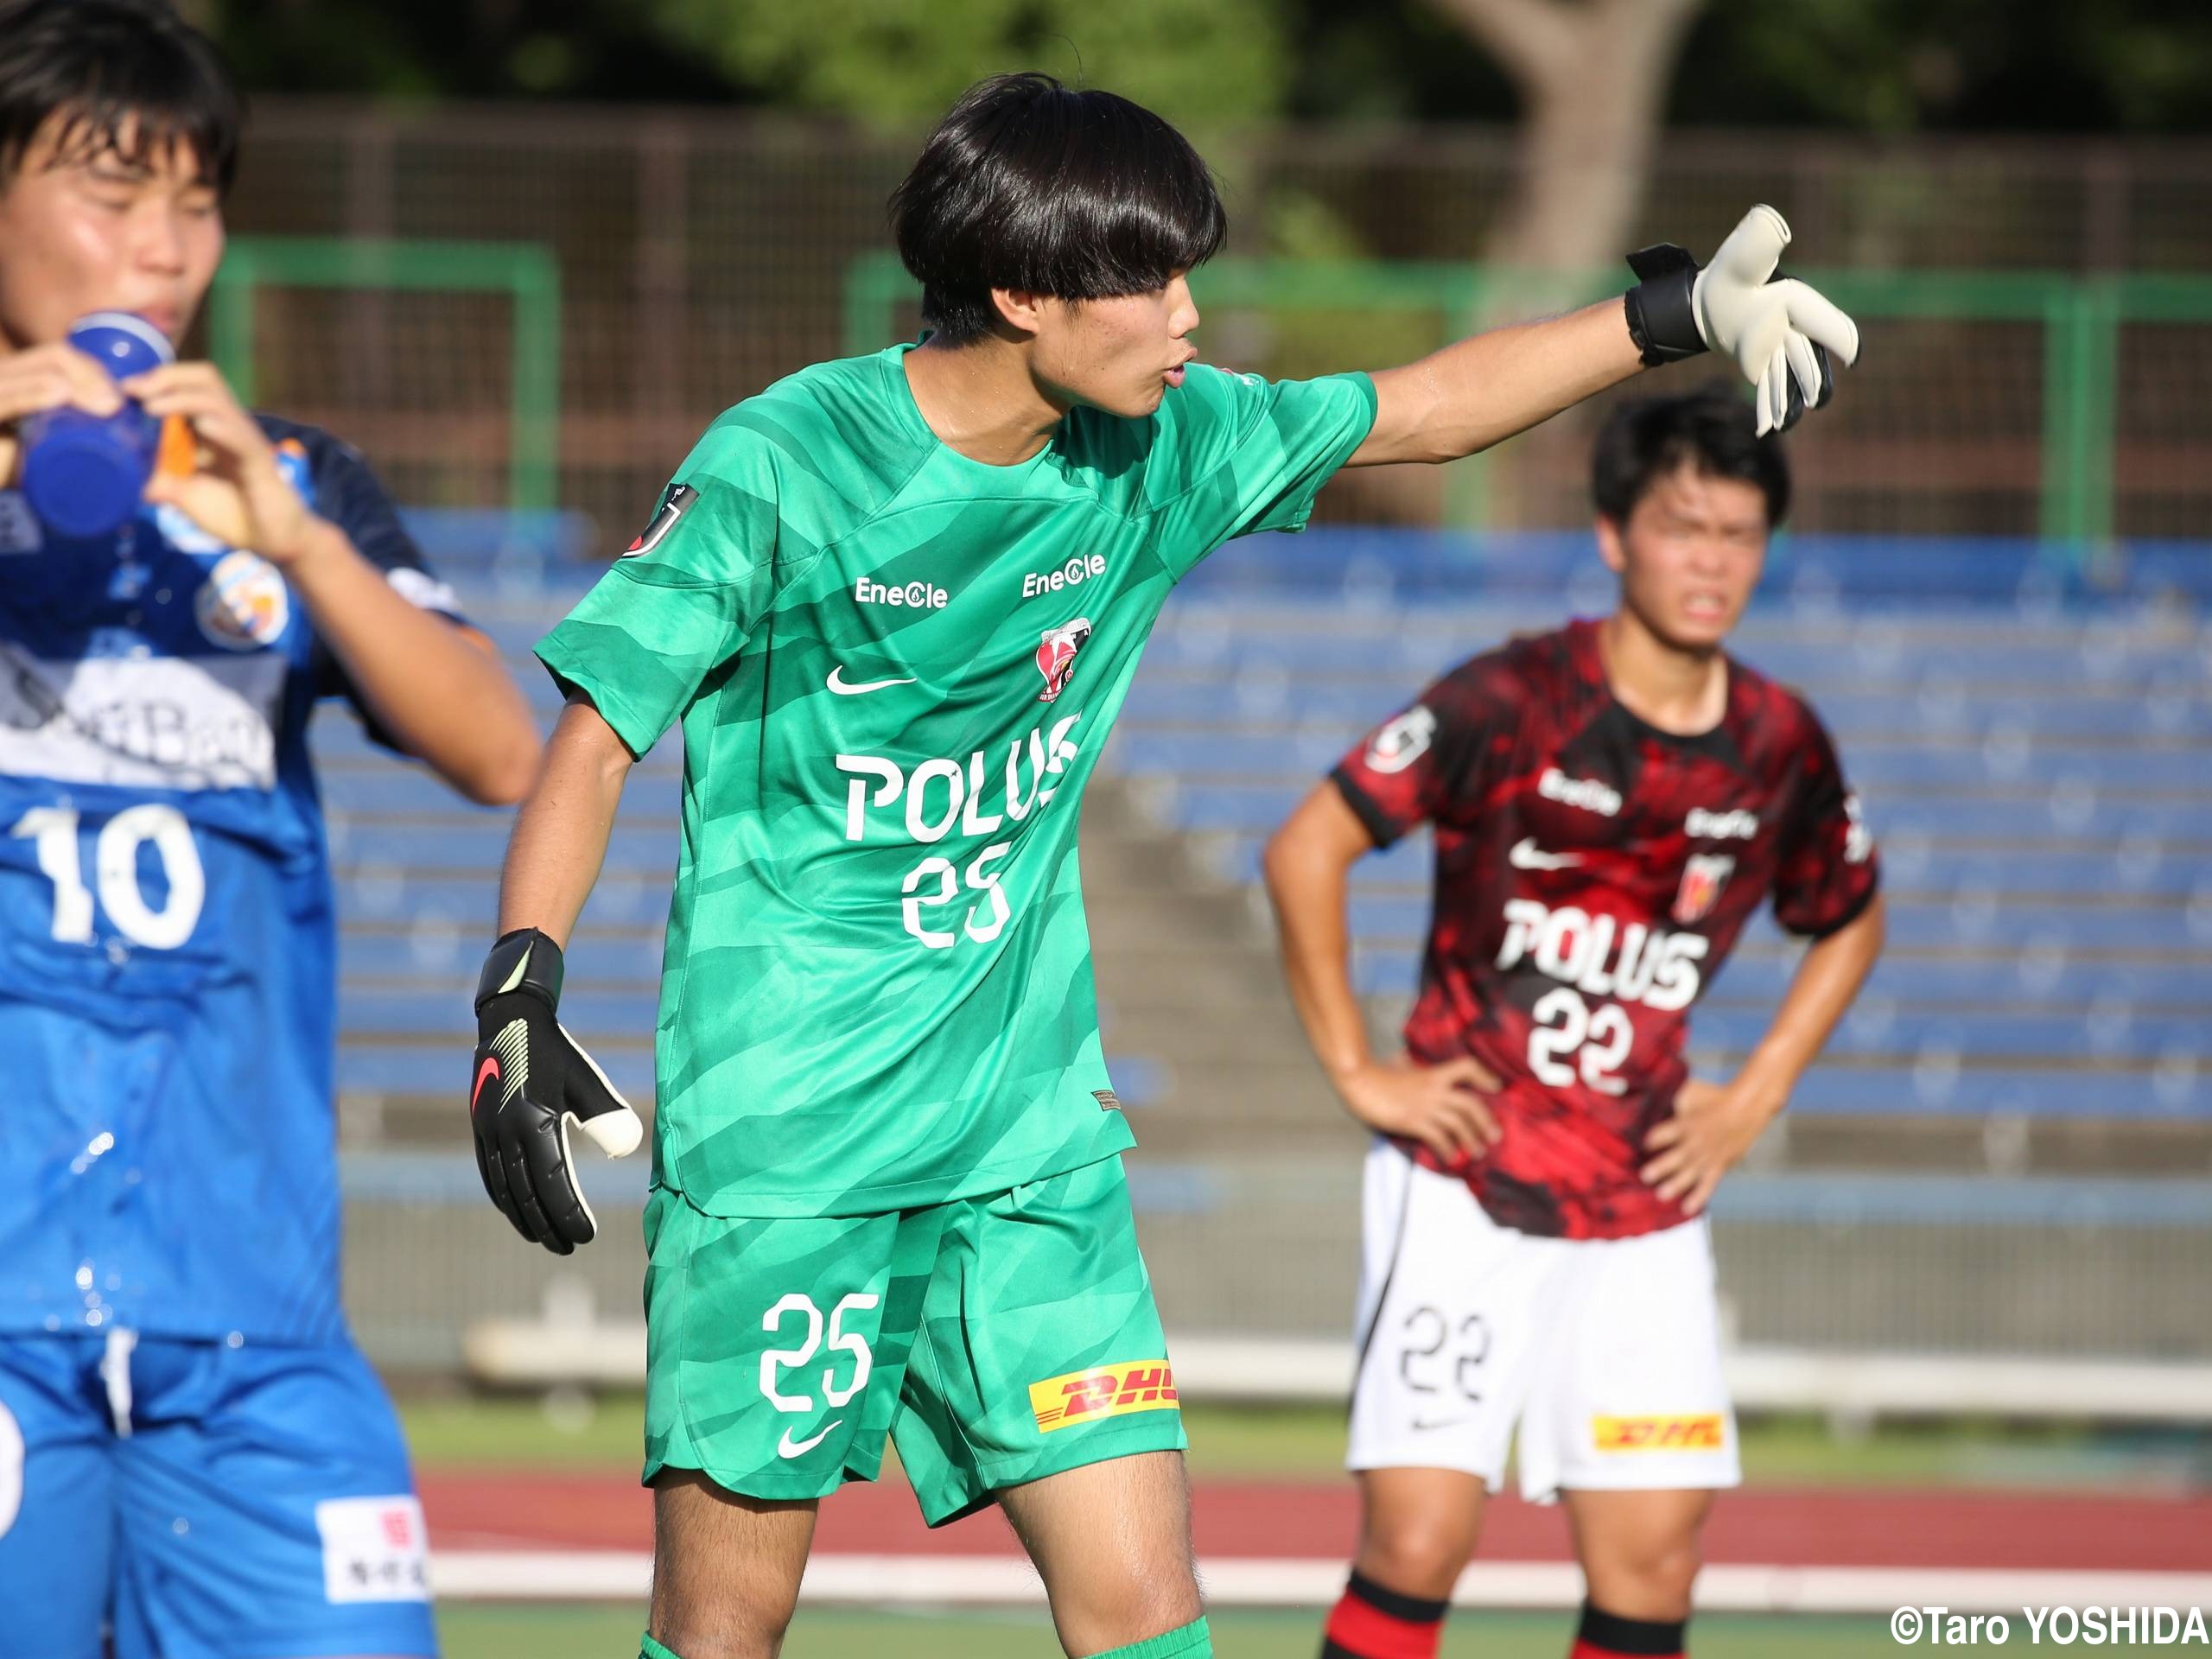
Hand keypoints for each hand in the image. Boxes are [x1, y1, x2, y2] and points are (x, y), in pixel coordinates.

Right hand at [0, 343, 124, 480]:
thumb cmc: (15, 469)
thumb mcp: (51, 450)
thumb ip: (82, 447)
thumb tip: (143, 470)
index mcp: (18, 378)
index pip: (58, 356)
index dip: (92, 368)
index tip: (120, 396)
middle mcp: (4, 377)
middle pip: (53, 357)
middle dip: (92, 375)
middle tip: (118, 405)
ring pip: (37, 371)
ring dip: (78, 385)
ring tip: (107, 407)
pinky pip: (8, 400)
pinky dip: (34, 394)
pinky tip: (60, 395)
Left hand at [121, 362, 319, 563]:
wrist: (276, 542)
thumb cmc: (235, 515)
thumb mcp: (186, 496)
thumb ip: (159, 483)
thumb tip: (120, 479)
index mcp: (210, 428)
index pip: (187, 384)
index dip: (156, 379)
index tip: (124, 389)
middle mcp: (228, 427)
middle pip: (205, 379)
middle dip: (167, 377)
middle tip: (135, 391)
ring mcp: (245, 442)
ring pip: (219, 401)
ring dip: (182, 398)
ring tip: (152, 407)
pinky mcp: (260, 464)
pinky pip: (242, 439)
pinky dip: (222, 429)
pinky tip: (201, 426)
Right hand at [469, 928, 643, 1254]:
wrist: (511, 1021)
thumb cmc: (557, 1053)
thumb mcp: (587, 1081)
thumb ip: (607, 1114)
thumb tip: (628, 1148)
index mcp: (534, 1123)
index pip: (552, 1183)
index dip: (569, 1214)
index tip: (586, 1237)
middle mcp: (506, 1133)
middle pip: (526, 1195)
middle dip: (547, 1226)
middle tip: (569, 1248)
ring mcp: (489, 1133)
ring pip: (504, 1189)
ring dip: (523, 1218)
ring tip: (544, 1239)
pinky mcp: (480, 1128)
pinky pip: (490, 1173)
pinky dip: (503, 1197)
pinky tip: (515, 1209)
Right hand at [1334, 1055, 1502, 1164]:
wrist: (1359, 1081)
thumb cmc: (1376, 1073)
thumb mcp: (1396, 1063)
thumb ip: (1406, 1063)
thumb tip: (1404, 1059)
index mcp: (1433, 1073)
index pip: (1467, 1067)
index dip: (1485, 1075)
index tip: (1496, 1087)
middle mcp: (1434, 1089)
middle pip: (1470, 1104)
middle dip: (1486, 1122)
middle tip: (1495, 1136)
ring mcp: (1425, 1106)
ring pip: (1458, 1124)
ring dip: (1471, 1140)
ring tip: (1477, 1152)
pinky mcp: (1413, 1121)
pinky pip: (1438, 1138)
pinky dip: (1448, 1149)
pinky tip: (1451, 1157)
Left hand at [1623, 205, 1860, 435]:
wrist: (1709, 299)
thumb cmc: (1729, 274)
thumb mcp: (1741, 256)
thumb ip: (1758, 241)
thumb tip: (1771, 222)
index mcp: (1796, 302)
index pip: (1827, 321)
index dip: (1840, 337)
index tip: (1851, 354)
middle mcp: (1794, 327)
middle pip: (1809, 357)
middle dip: (1812, 378)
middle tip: (1817, 399)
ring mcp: (1782, 347)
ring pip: (1791, 377)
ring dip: (1790, 401)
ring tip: (1785, 423)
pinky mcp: (1766, 363)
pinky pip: (1773, 387)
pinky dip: (1771, 407)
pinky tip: (1768, 429)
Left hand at [1639, 1076, 1780, 1214]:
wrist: (1747, 1108)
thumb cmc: (1716, 1097)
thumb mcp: (1690, 1092)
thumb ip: (1673, 1100)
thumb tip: (1655, 1100)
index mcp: (1685, 1124)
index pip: (1663, 1134)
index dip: (1652, 1139)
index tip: (1643, 1145)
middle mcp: (1695, 1142)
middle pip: (1675, 1156)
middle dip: (1660, 1167)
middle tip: (1645, 1176)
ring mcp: (1707, 1156)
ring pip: (1689, 1173)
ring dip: (1675, 1185)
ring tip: (1661, 1195)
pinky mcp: (1719, 1165)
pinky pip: (1707, 1184)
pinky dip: (1698, 1197)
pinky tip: (1687, 1208)